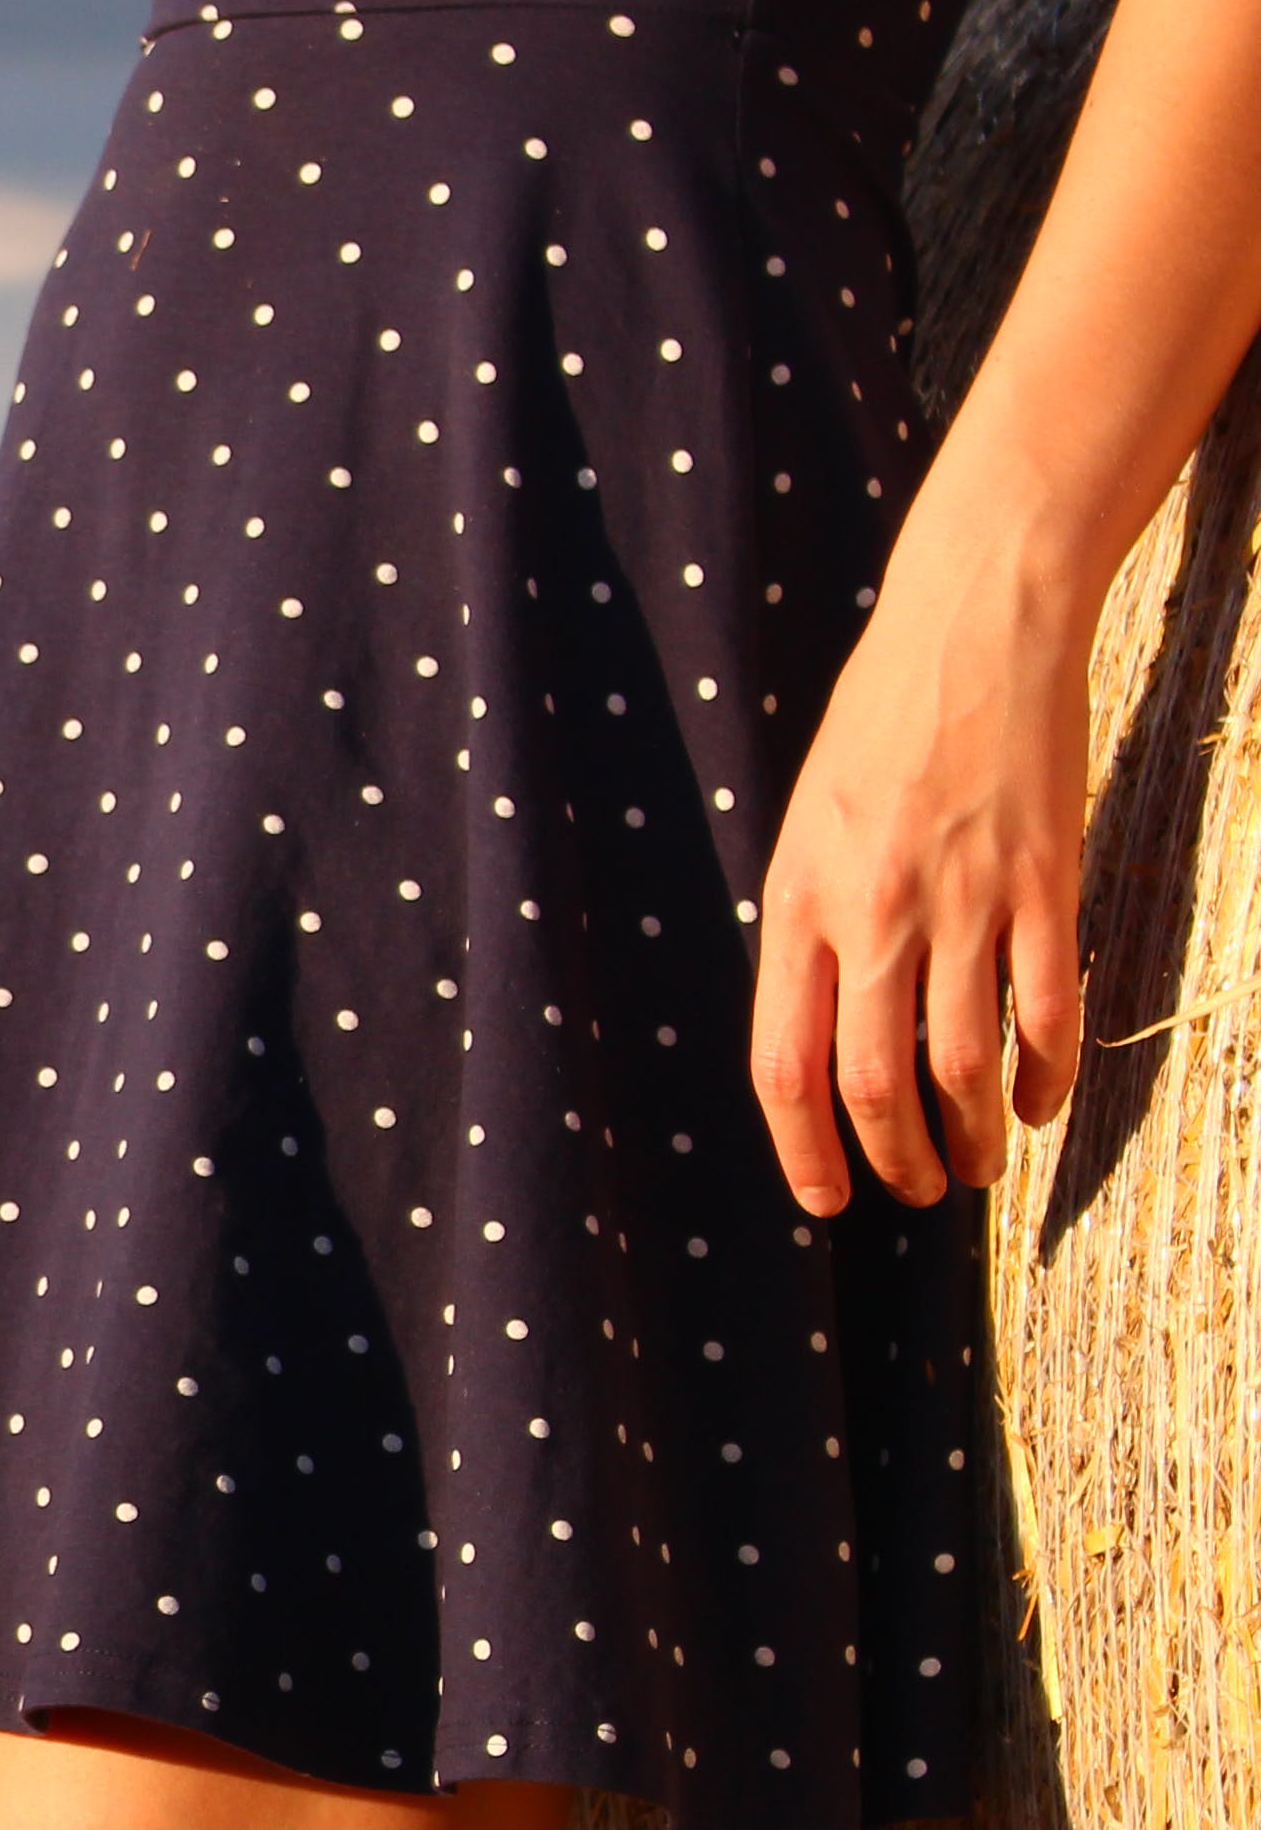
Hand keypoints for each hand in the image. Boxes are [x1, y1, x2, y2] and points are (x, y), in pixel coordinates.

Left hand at [745, 527, 1090, 1212]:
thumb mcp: (806, 825)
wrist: (973, 630)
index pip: (785, 1064)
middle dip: (892, 1159)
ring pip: (961, 1064)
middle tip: (917, 1191)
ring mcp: (964, 903)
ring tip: (979, 1170)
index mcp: (799, 904)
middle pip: (872, 1083)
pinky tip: (1037, 1108)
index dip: (802, 1148)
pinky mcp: (1045, 884)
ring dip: (969, 1137)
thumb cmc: (879, 725)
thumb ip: (810, 924)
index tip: (826, 1199)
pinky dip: (1042, 1077)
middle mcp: (874, 916)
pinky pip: (1045, 1011)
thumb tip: (817, 1022)